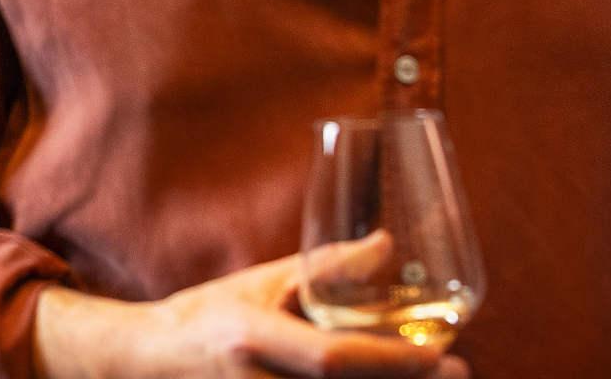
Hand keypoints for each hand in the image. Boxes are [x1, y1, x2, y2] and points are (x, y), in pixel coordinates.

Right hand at [32, 251, 468, 378]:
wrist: (152, 362)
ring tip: (433, 375)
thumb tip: (387, 244)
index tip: (443, 353)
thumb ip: (325, 269)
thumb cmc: (211, 315)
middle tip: (459, 369)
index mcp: (252, 338)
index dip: (392, 359)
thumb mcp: (264, 282)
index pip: (333, 357)